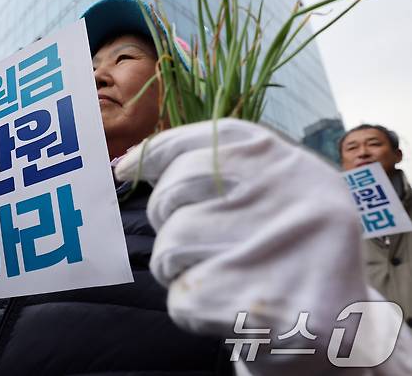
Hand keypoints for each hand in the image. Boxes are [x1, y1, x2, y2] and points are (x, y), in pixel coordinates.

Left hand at [116, 119, 411, 373]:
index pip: (201, 140)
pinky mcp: (263, 307)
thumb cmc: (282, 248)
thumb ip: (207, 167)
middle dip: (167, 221)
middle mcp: (286, 196)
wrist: (341, 327)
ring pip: (170, 248)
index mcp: (285, 161)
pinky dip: (193, 308)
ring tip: (220, 275)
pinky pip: (182, 299)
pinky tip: (229, 306)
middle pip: (172, 194)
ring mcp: (278, 251)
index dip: (154, 153)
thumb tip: (126, 163)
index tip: (126, 170)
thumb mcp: (266, 190)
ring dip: (179, 269)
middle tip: (196, 241)